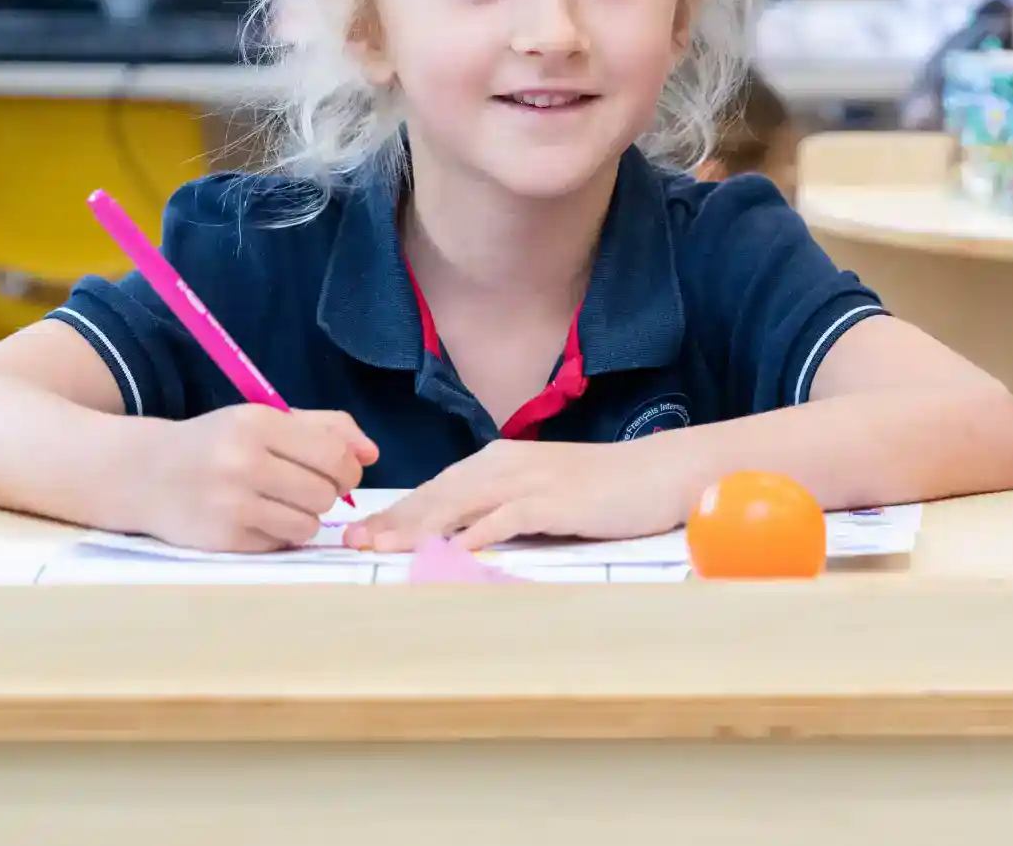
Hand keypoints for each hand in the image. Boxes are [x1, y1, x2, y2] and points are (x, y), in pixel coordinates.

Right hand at [135, 405, 375, 552]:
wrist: (143, 474)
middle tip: (306, 487)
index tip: (338, 472)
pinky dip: (278, 534)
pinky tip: (256, 518)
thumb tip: (372, 453)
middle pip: (326, 493)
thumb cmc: (216, 443)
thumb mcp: (265, 419)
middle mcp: (243, 462)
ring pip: (309, 524)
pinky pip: (281, 543)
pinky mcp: (223, 539)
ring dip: (305, 517)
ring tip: (280, 503)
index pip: (334, 455)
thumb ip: (326, 427)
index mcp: (257, 424)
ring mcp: (231, 504)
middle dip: (326, 493)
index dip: (348, 469)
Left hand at [344, 440, 676, 551]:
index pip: (436, 489)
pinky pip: (507, 518)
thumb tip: (459, 540)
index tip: (360, 535)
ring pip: (462, 504)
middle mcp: (507, 464)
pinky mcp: (556, 499)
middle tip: (353, 544)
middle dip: (394, 520)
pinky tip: (452, 552)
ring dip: (421, 527)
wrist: (659, 472)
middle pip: (438, 495)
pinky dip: (477, 534)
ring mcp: (531, 480)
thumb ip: (502, 510)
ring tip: (385, 549)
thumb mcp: (543, 493)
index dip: (396, 512)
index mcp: (499, 461)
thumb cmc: (605, 488)